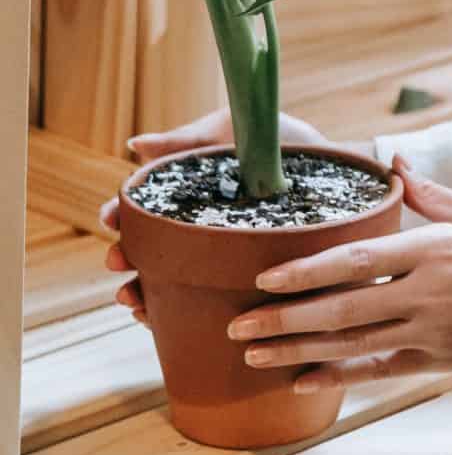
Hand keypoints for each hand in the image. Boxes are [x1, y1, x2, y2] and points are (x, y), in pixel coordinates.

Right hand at [101, 106, 328, 320]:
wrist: (337, 163)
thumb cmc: (279, 142)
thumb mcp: (231, 133)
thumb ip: (186, 142)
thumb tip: (134, 145)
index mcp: (191, 194)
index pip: (146, 208)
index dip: (122, 215)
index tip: (111, 219)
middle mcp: (200, 229)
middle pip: (151, 251)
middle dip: (128, 259)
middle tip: (118, 262)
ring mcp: (220, 256)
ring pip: (172, 282)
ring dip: (146, 293)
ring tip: (133, 301)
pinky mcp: (249, 279)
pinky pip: (210, 303)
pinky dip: (183, 314)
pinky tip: (167, 321)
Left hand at [223, 159, 451, 394]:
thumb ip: (433, 196)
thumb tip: (394, 164)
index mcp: (436, 250)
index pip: (355, 262)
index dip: (305, 272)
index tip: (265, 278)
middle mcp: (426, 296)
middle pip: (340, 310)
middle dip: (282, 318)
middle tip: (235, 322)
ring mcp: (431, 333)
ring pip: (350, 346)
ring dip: (297, 351)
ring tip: (252, 353)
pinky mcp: (439, 360)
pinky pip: (379, 372)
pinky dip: (339, 378)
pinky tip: (304, 382)